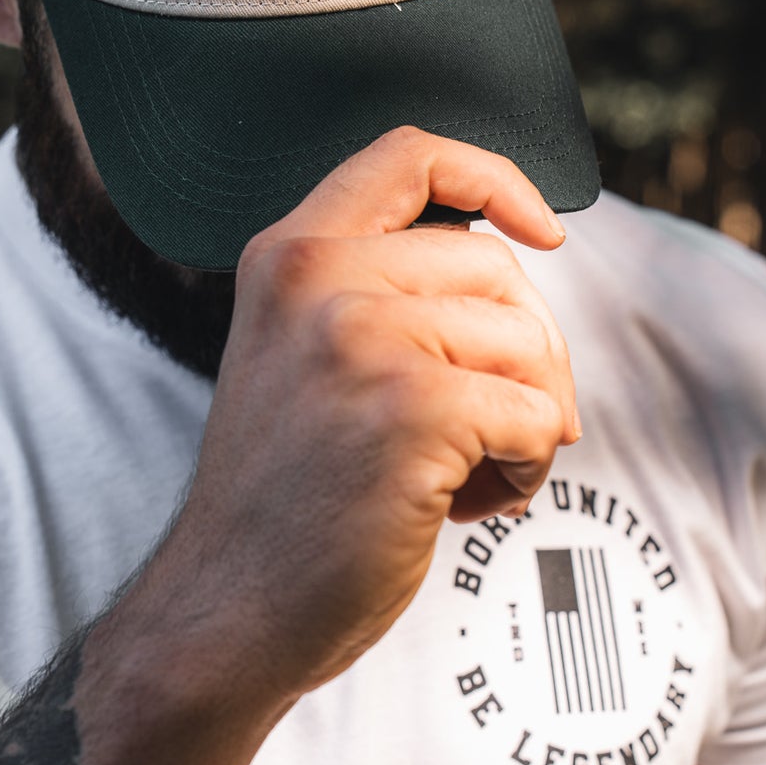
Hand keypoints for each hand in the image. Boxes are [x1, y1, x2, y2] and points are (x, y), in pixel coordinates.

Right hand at [179, 127, 578, 700]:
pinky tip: (469, 504)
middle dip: (530, 350)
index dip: (496, 178)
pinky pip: (538, 417)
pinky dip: (528, 468)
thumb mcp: (300, 356)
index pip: (410, 153)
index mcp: (289, 254)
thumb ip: (377, 292)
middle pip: (498, 266)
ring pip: (530, 344)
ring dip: (531, 419)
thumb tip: (514, 263)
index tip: (539, 230)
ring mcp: (364, 339)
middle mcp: (319, 278)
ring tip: (470, 472)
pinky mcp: (413, 409)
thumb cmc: (284, 499)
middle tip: (498, 425)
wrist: (226, 611)